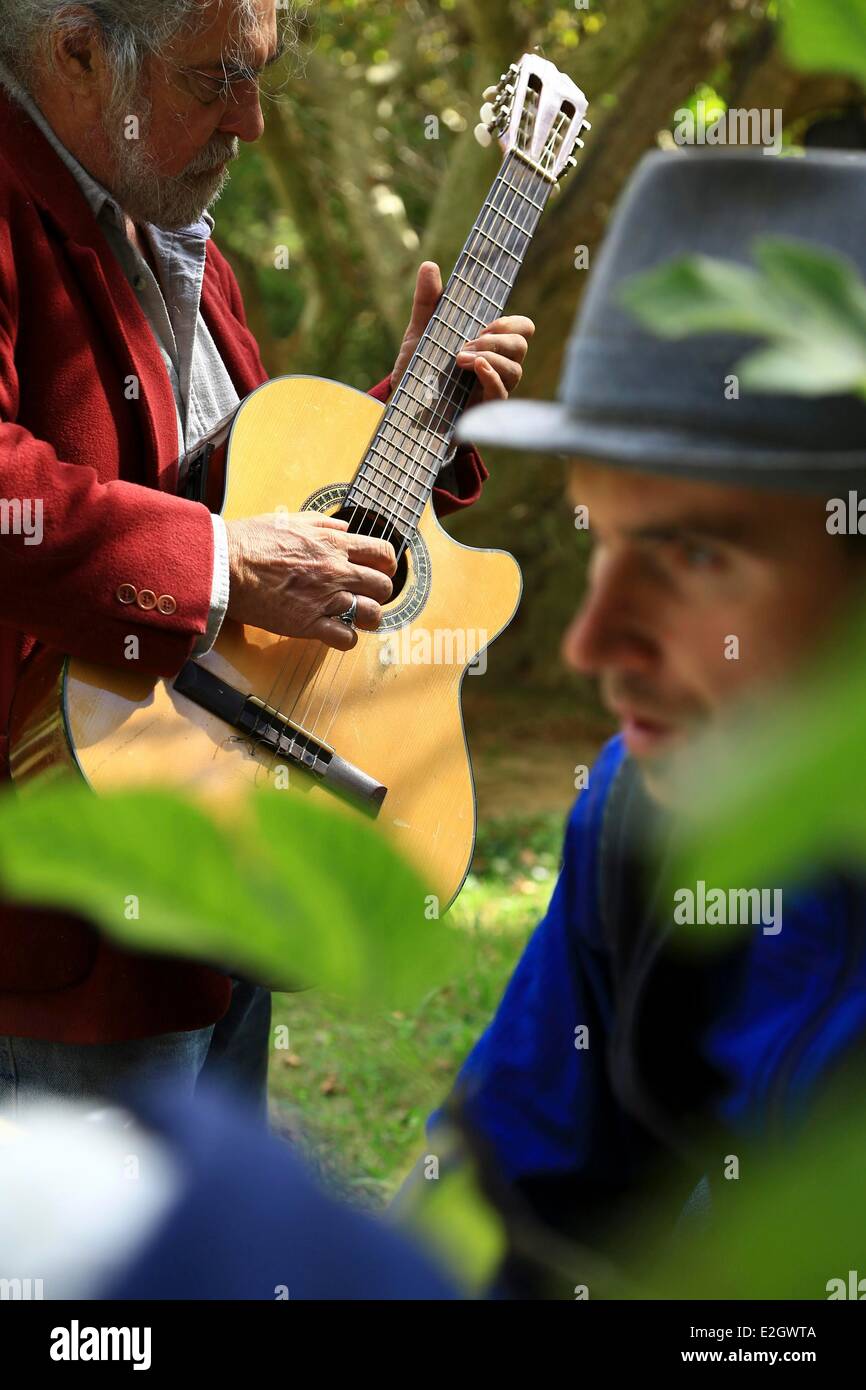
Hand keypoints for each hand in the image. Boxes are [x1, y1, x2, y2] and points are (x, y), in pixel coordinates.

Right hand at [224, 513, 395, 650]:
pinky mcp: (308, 624)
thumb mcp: (292, 519)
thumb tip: (345, 527)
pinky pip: (345, 637)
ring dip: (369, 616)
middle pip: (383, 586)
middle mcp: (335, 571)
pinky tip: (337, 632)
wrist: (225, 565)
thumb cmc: (252, 541)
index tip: (381, 569)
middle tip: (368, 594)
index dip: (387, 564)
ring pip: (372, 614)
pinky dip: (347, 638)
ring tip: (358, 616)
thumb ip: (324, 523)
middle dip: (380, 592)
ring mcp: (324, 599)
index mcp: (333, 544)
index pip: (382, 553)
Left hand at [391, 261, 534, 405]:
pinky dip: (491, 376)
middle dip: (498, 338)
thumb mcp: (419, 334)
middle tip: (470, 341)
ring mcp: (492, 389)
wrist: (404, 410)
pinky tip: (476, 367)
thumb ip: (426, 302)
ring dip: (491, 356)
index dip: (511, 322)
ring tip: (461, 358)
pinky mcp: (485, 411)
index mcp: (488, 345)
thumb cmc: (418, 373)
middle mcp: (496, 366)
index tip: (486, 323)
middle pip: (521, 344)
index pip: (521, 328)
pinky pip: (501, 392)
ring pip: (515, 368)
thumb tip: (430, 266)